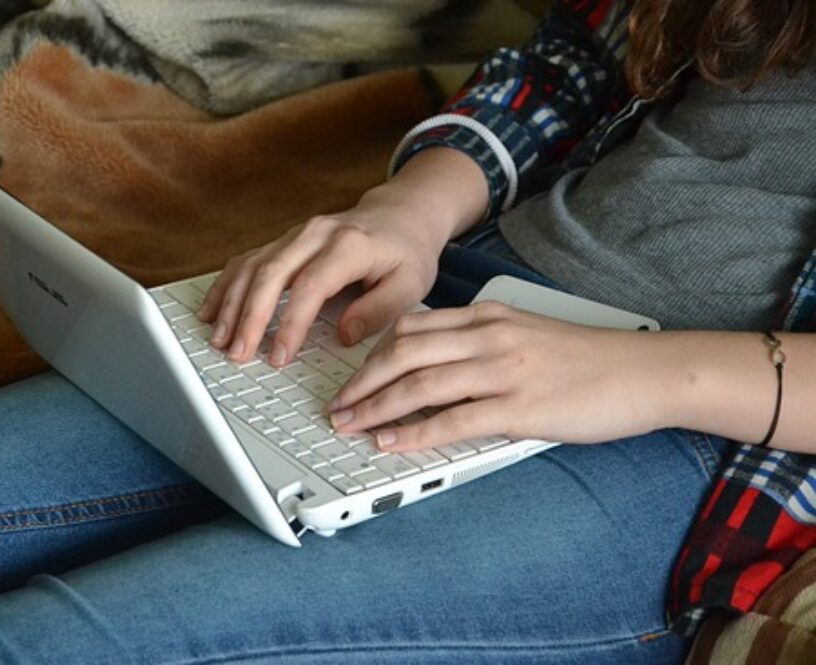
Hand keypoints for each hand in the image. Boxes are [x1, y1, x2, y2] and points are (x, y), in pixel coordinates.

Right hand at [198, 147, 487, 366]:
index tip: (279, 356)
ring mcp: (295, 235)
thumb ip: (379, 310)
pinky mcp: (283, 241)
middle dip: (248, 317)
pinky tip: (211, 310)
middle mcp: (316, 234)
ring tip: (219, 339)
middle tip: (237, 353)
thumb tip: (344, 336)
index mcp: (349, 245)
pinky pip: (246, 260)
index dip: (291, 323)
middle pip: (270, 274)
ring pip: (252, 266)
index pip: (310, 287)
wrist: (400, 214)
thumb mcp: (411, 284)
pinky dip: (226, 286)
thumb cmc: (406, 252)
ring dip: (231, 304)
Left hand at [327, 302, 675, 450]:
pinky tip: (391, 442)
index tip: (350, 377)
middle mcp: (490, 336)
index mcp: (489, 316)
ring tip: (349, 426)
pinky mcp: (522, 406)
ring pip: (419, 384)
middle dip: (360, 382)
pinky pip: (453, 419)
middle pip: (402, 352)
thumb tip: (436, 367)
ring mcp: (504, 370)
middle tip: (336, 407)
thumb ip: (481, 344)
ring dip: (375, 407)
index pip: (411, 327)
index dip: (371, 354)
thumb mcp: (526, 335)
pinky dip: (414, 433)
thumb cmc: (589, 359)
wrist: (647, 371)